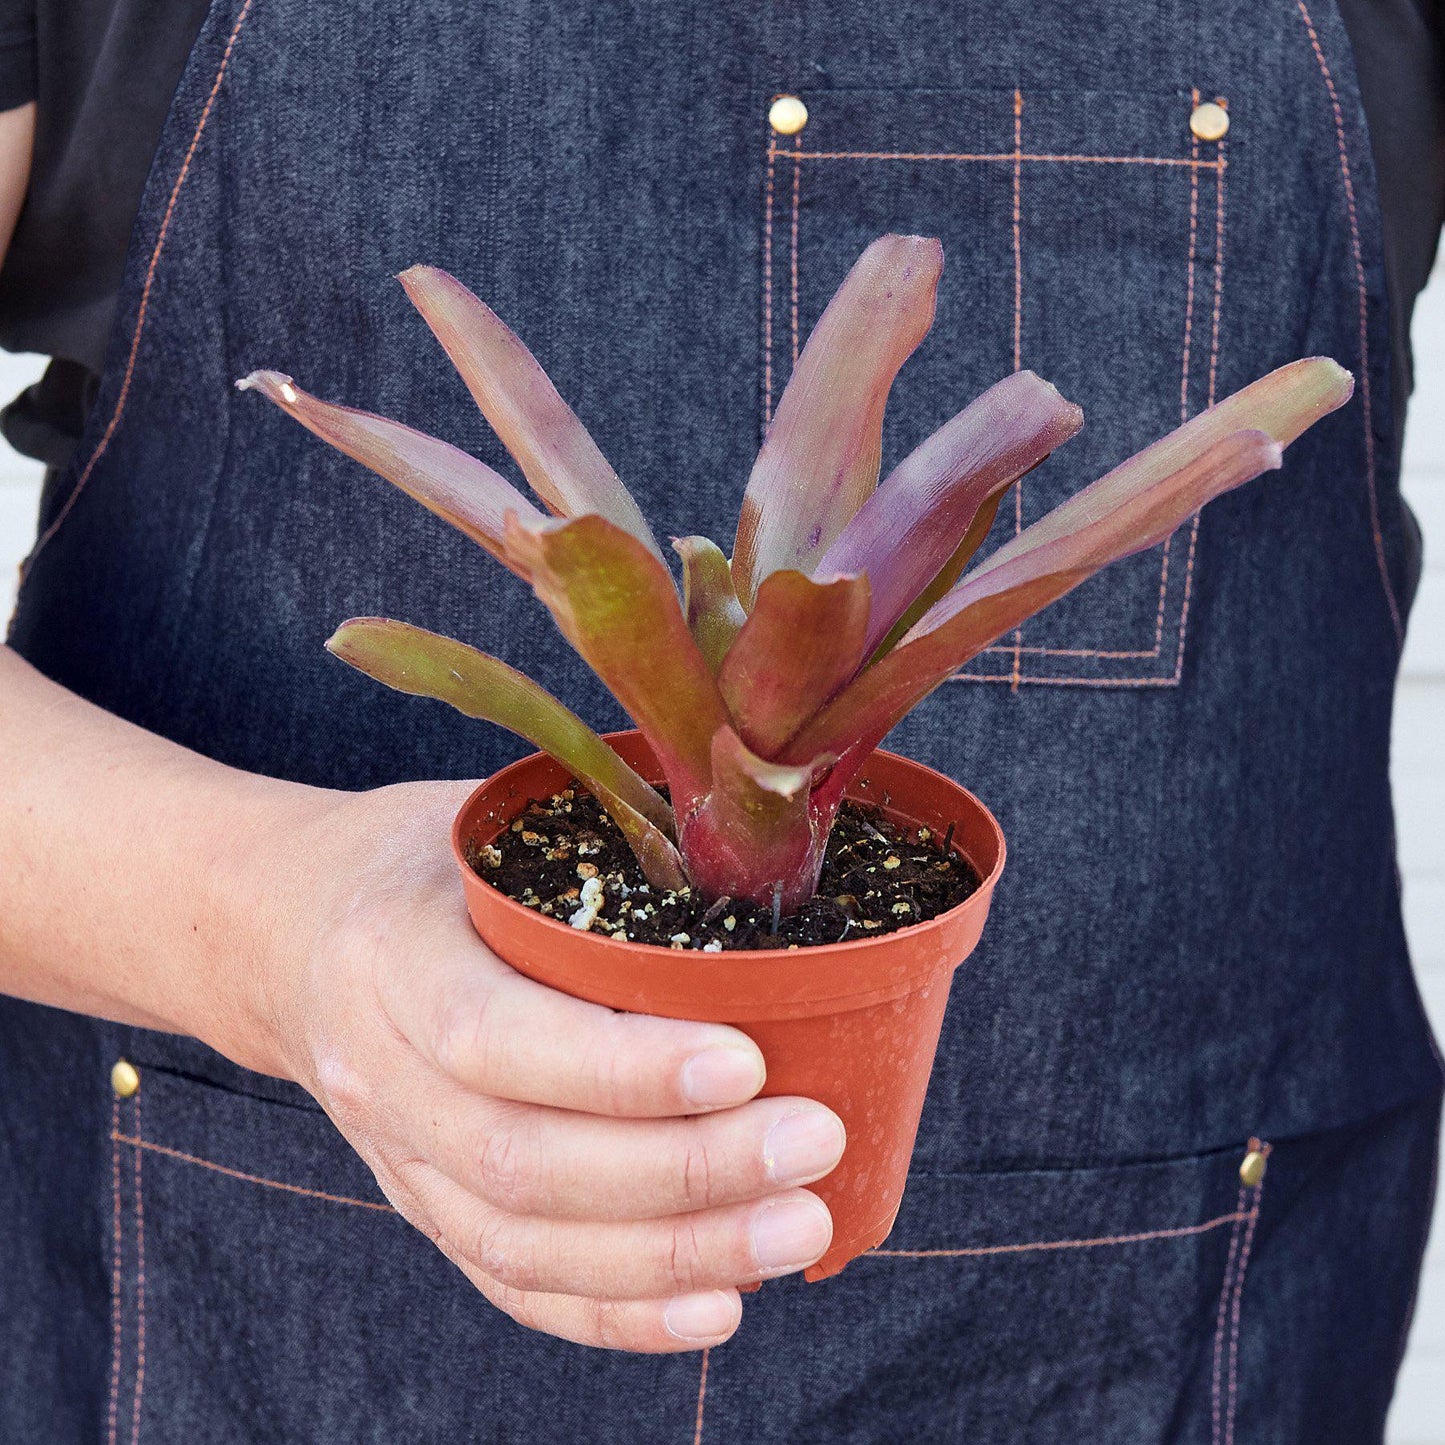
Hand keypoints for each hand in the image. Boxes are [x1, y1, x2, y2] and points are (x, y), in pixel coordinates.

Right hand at [254, 779, 845, 1351]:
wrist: (292, 932)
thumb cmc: (420, 862)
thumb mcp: (486, 821)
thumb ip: (594, 844)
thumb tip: (756, 852)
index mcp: (391, 957)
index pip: (494, 1035)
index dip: (620, 1068)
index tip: (746, 1062)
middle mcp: (380, 1075)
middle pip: (523, 1161)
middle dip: (682, 1170)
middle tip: (810, 1143)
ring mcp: (396, 1158)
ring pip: (525, 1242)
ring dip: (673, 1254)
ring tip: (798, 1225)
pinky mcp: (425, 1207)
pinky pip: (515, 1283)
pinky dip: (618, 1313)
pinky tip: (718, 1304)